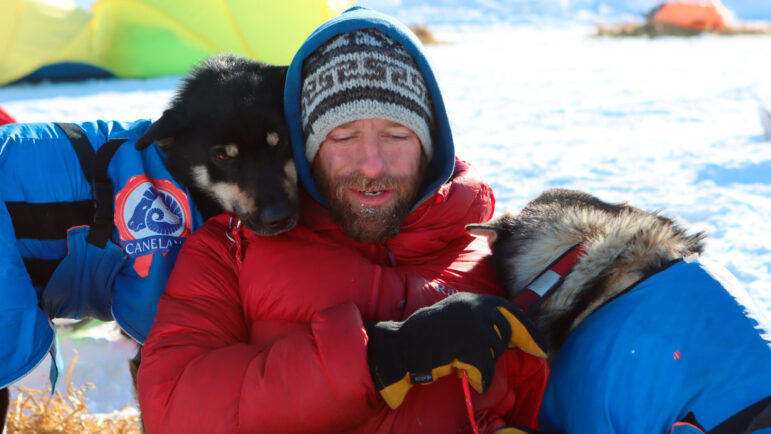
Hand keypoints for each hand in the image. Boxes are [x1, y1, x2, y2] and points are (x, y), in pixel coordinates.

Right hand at [365, 292, 546, 408]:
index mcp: (472, 299)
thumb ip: (480, 324)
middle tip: (474, 359)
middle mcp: (474, 305)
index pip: (511, 311)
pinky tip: (466, 377)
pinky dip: (479, 378)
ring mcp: (471, 321)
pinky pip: (485, 367)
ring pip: (494, 350)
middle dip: (496, 351)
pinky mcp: (467, 340)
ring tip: (458, 362)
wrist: (399, 346)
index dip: (529, 331)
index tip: (542, 349)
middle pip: (505, 333)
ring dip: (481, 364)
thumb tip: (513, 338)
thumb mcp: (456, 322)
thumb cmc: (426, 339)